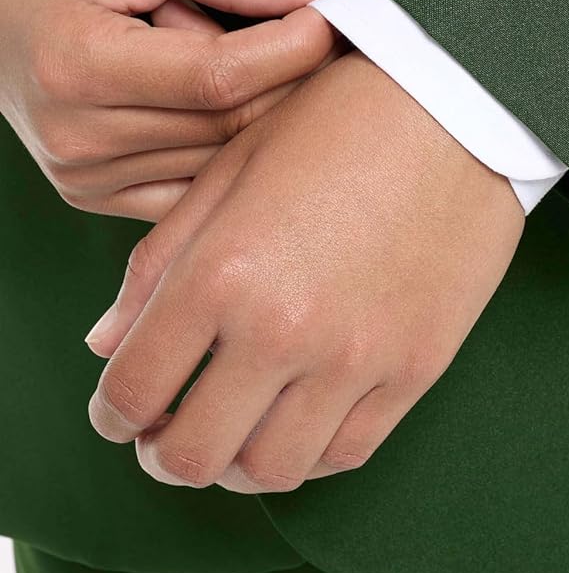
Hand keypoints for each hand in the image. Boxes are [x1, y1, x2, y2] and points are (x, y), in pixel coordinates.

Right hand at [0, 0, 349, 219]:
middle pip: (228, 121)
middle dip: (288, 76)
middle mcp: (77, 136)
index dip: (294, 46)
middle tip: (318, 29)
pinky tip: (230, 99)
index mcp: (78, 66)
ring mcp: (84, 174)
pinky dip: (227, 145)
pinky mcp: (94, 193)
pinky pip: (196, 185)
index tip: (337, 15)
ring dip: (256, 108)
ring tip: (231, 48)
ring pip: (222, 157)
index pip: (219, 77)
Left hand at [84, 52, 524, 490]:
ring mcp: (356, 359)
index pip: (133, 391)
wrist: (459, 102)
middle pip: (193, 457)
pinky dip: (308, 453)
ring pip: (271, 470)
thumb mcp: (230, 170)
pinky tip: (297, 419)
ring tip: (232, 431)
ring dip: (234, 464)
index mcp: (221, 273)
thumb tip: (105, 343)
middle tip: (163, 436)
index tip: (118, 412)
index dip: (110, 415)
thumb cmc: (336, 120)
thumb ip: (158, 264)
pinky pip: (347, 451)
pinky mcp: (416, 368)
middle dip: (163, 455)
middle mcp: (284, 330)